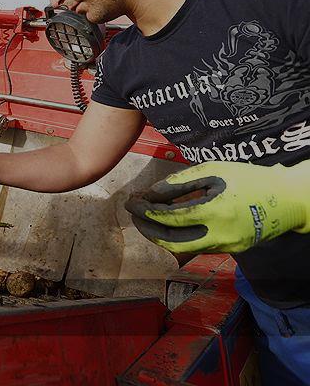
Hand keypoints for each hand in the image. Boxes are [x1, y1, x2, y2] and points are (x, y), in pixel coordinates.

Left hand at [126, 161, 309, 253]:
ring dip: (161, 235)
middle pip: (171, 242)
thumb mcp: (214, 171)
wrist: (289, 200)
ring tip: (147, 218)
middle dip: (147, 229)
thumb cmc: (251, 179)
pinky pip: (197, 245)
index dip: (146, 210)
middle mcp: (219, 235)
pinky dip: (178, 235)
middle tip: (134, 215)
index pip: (169, 217)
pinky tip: (170, 222)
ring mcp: (226, 246)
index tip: (131, 201)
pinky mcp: (230, 250)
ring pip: (183, 248)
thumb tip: (152, 194)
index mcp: (215, 212)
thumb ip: (180, 183)